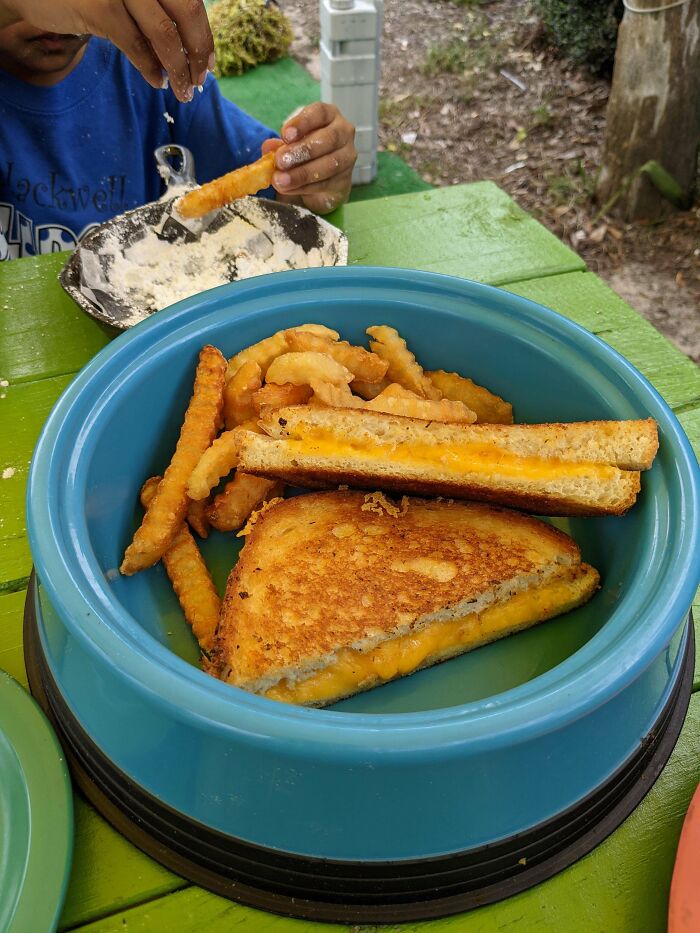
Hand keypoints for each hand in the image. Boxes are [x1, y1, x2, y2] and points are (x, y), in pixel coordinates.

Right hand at [0, 0, 213, 101]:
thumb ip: (154, 15)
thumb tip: (188, 53)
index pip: (189, 0)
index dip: (203, 35)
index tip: (208, 62)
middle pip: (187, 12)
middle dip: (197, 52)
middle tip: (199, 81)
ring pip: (165, 34)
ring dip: (178, 69)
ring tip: (182, 90)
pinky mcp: (102, 8)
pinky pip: (137, 46)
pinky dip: (151, 68)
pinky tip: (157, 81)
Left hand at [261, 103, 356, 214]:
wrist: (319, 183)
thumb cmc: (304, 155)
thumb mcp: (289, 147)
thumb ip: (279, 146)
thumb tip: (268, 147)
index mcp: (328, 116)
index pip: (320, 113)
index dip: (303, 122)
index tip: (285, 135)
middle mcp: (343, 133)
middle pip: (328, 138)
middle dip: (302, 150)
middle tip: (280, 161)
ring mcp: (347, 157)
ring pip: (329, 163)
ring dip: (302, 173)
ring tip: (281, 180)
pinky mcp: (345, 180)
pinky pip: (326, 183)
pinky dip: (304, 188)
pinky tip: (289, 189)